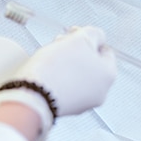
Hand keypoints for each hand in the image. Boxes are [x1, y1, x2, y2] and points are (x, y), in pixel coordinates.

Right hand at [0, 26, 116, 137]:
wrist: (32, 95)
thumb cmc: (56, 68)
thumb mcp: (80, 39)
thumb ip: (94, 33)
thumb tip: (98, 36)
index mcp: (108, 75)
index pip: (104, 49)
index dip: (87, 37)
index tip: (72, 33)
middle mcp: (100, 92)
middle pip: (90, 62)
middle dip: (74, 49)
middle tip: (59, 43)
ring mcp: (83, 102)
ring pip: (77, 74)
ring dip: (65, 62)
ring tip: (50, 57)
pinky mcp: (66, 107)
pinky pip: (66, 86)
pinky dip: (58, 77)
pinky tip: (47, 72)